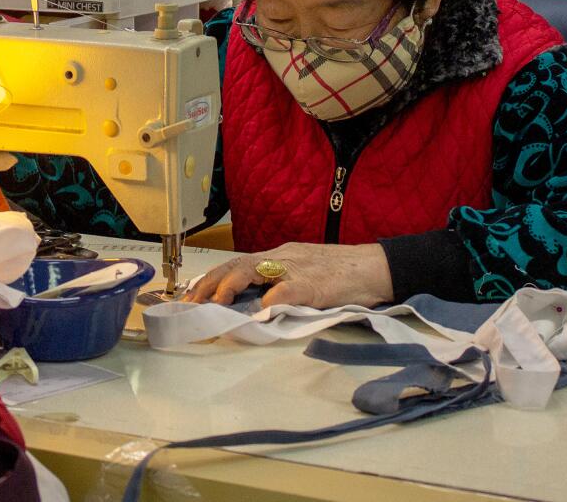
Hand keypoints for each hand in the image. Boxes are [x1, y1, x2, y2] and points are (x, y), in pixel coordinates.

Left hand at [187, 242, 393, 309]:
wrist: (377, 266)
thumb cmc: (343, 275)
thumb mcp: (305, 276)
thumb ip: (280, 287)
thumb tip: (254, 307)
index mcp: (279, 257)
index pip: (237, 263)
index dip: (212, 278)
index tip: (191, 295)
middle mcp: (283, 257)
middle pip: (237, 264)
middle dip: (209, 283)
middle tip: (189, 303)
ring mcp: (298, 268)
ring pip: (256, 269)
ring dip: (231, 286)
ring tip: (214, 303)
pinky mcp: (316, 284)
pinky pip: (289, 289)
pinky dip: (272, 298)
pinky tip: (259, 310)